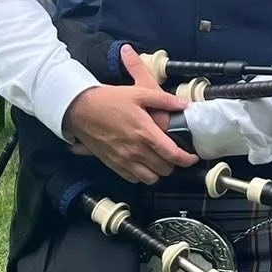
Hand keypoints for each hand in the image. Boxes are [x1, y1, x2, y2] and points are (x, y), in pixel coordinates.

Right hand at [61, 44, 194, 183]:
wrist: (80, 109)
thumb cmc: (108, 99)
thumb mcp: (139, 93)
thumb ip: (164, 100)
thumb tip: (184, 105)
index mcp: (145, 132)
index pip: (172, 154)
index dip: (186, 159)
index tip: (192, 158)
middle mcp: (135, 150)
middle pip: (164, 169)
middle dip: (173, 164)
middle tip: (174, 155)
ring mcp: (123, 160)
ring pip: (150, 178)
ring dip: (158, 172)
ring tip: (159, 161)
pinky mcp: (112, 164)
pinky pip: (133, 179)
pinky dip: (141, 175)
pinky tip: (142, 164)